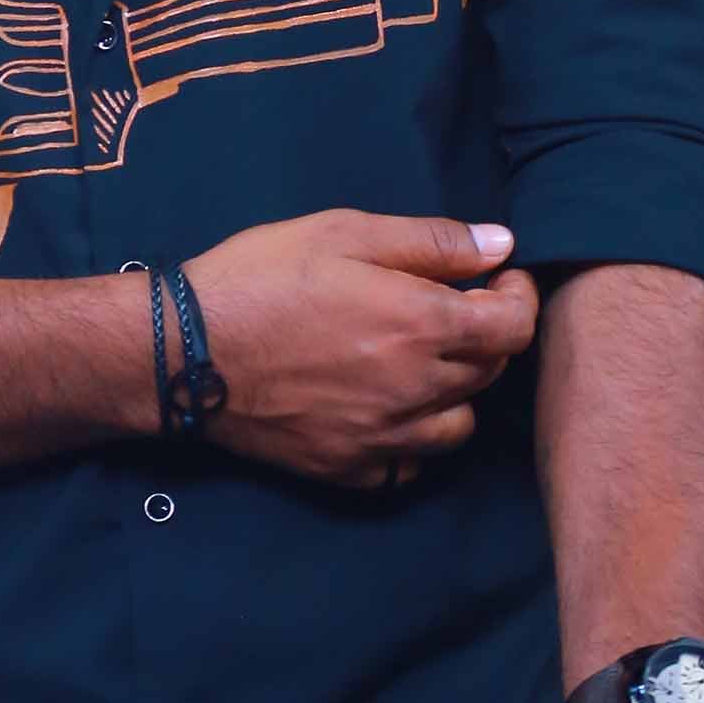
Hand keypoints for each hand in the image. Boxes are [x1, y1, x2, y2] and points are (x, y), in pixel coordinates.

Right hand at [181, 208, 536, 486]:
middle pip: (491, 372)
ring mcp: (385, 438)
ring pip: (460, 426)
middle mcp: (416, 390)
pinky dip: (414, 437)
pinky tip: (386, 407)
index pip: (515, 326)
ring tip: (419, 361)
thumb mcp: (343, 233)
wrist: (183, 351)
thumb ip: (431, 241)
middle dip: (485, 335)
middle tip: (451, 308)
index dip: (520, 297)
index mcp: (422, 325)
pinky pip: (412, 464)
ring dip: (456, 392)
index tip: (500, 279)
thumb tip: (502, 245)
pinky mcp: (352, 470)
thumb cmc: (262, 277)